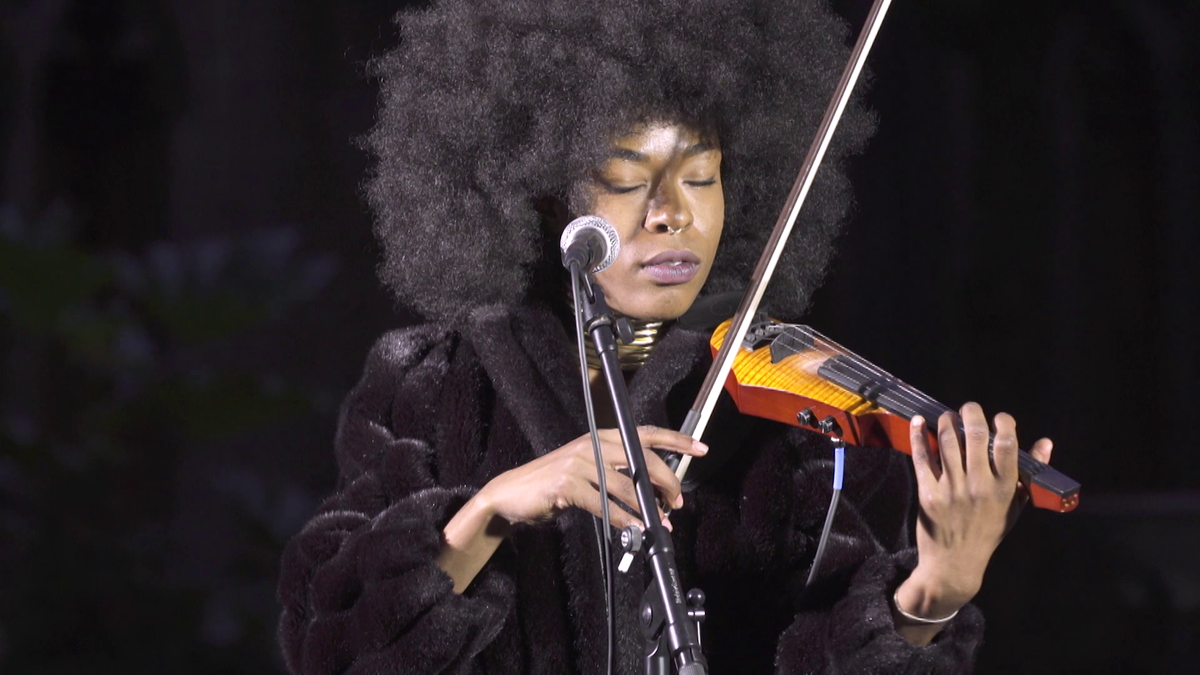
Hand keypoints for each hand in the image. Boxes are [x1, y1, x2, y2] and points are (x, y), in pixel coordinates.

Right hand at [475, 426, 707, 531]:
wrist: (510, 493)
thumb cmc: (553, 483)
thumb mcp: (586, 467)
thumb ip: (614, 471)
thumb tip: (652, 488)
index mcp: (600, 437)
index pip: (645, 433)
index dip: (676, 440)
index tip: (700, 448)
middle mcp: (592, 444)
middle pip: (642, 459)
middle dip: (667, 482)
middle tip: (678, 502)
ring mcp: (579, 463)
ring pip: (626, 485)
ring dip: (648, 508)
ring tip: (661, 522)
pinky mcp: (567, 485)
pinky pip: (604, 505)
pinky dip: (623, 520)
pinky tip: (633, 530)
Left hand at [902, 402, 1053, 616]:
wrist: (955, 564)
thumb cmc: (988, 531)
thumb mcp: (1015, 507)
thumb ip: (1030, 473)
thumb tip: (1046, 442)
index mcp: (1004, 489)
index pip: (1007, 446)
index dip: (1003, 423)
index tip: (999, 418)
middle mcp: (979, 487)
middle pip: (974, 436)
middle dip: (971, 413)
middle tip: (969, 408)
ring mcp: (951, 489)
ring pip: (947, 442)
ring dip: (946, 421)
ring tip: (948, 417)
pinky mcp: (927, 493)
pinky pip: (922, 457)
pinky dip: (918, 435)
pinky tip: (918, 421)